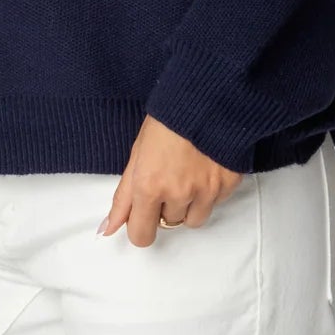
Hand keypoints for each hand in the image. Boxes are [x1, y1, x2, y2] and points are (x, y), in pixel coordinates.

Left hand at [97, 115, 243, 245]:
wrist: (206, 98)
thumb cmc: (167, 121)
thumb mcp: (136, 156)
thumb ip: (123, 198)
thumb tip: (106, 229)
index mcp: (149, 186)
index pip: (142, 236)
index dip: (140, 229)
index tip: (143, 218)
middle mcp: (178, 194)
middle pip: (169, 224)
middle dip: (166, 207)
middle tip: (168, 178)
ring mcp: (206, 191)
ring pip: (194, 219)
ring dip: (189, 205)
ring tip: (188, 175)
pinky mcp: (228, 184)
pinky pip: (216, 203)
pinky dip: (210, 191)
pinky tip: (206, 167)